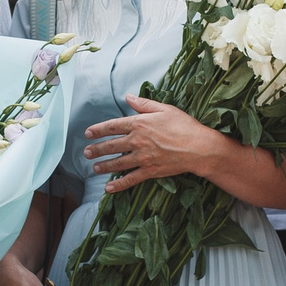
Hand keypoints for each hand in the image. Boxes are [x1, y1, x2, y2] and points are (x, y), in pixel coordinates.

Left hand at [84, 96, 225, 193]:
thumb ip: (144, 103)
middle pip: (111, 146)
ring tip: (95, 168)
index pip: (112, 126)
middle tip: (87, 153)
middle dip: (97, 150)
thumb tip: (128, 96)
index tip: (88, 133)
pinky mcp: (149, 171)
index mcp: (139, 123)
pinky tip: (109, 188)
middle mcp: (137, 141)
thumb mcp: (164, 109)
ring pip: (117, 163)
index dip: (98, 130)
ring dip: (104, 166)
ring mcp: (142, 157)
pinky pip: (130, 179)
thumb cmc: (184, 125)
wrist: (199, 147)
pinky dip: (118, 185)